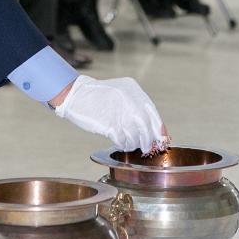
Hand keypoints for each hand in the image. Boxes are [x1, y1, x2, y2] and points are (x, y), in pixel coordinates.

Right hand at [52, 74, 169, 154]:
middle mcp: (130, 101)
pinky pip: (122, 141)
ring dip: (134, 144)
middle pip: (146, 128)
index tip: (162, 140)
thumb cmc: (99, 96)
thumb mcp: (121, 92)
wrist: (76, 95)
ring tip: (128, 144)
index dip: (159, 130)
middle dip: (148, 141)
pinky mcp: (109, 125)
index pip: (153, 114)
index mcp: (134, 90)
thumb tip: (153, 128)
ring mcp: (120, 113)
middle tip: (147, 148)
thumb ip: (136, 105)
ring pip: (135, 136)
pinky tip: (119, 143)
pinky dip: (123, 145)